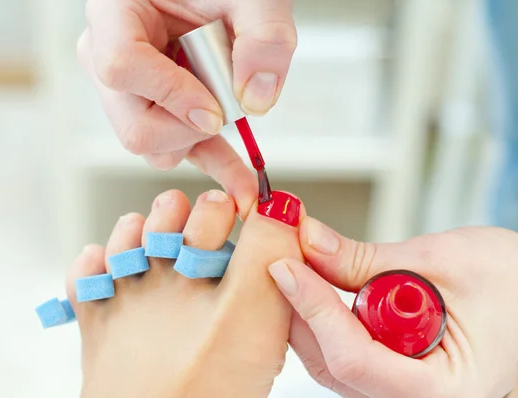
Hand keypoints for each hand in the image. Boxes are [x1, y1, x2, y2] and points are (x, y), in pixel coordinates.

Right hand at [77, 0, 296, 216]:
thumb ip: (263, 35)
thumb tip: (256, 98)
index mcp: (115, 12)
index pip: (121, 66)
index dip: (170, 95)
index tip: (214, 111)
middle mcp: (107, 54)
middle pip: (133, 125)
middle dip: (189, 128)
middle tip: (226, 107)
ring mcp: (126, 88)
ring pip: (150, 145)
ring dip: (200, 143)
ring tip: (233, 121)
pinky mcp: (152, 106)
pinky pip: (172, 148)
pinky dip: (210, 161)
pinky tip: (238, 180)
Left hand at [268, 219, 517, 397]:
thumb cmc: (513, 284)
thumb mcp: (445, 260)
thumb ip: (369, 259)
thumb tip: (311, 241)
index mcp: (442, 388)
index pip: (354, 358)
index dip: (314, 309)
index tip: (284, 265)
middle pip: (332, 363)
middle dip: (301, 308)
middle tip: (281, 255)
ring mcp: (397, 388)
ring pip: (330, 360)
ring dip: (307, 312)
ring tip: (296, 262)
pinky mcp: (387, 372)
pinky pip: (341, 352)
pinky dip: (323, 317)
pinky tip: (315, 282)